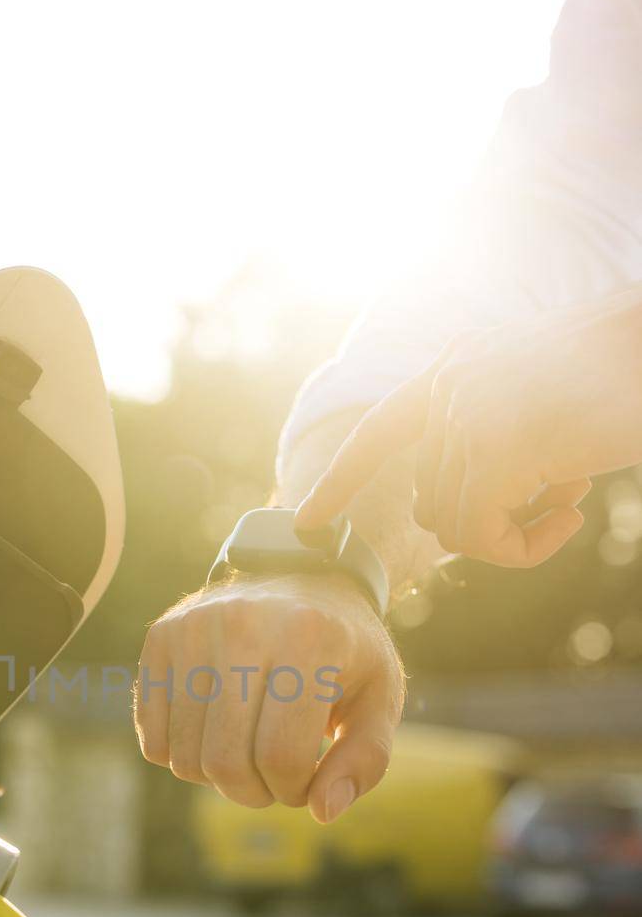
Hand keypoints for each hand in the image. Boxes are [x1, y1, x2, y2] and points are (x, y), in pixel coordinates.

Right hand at [133, 572, 403, 820]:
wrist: (302, 576)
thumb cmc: (345, 650)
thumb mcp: (379, 698)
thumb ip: (364, 760)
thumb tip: (322, 812)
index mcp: (308, 639)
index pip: (281, 757)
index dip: (295, 790)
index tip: (308, 781)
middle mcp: (243, 626)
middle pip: (226, 762)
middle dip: (254, 792)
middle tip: (275, 778)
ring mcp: (193, 629)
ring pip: (184, 758)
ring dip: (218, 779)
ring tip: (248, 753)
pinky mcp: (161, 638)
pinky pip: (153, 741)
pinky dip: (183, 757)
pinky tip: (216, 734)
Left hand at [295, 289, 641, 565]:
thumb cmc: (621, 374)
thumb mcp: (542, 394)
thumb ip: (496, 432)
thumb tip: (471, 508)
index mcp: (457, 368)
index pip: (381, 431)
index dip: (342, 477)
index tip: (306, 518)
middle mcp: (450, 387)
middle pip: (433, 497)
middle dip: (490, 518)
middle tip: (557, 504)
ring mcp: (466, 418)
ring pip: (456, 524)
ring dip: (516, 532)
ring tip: (570, 497)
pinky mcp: (493, 454)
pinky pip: (482, 538)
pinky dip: (524, 548)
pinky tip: (571, 515)